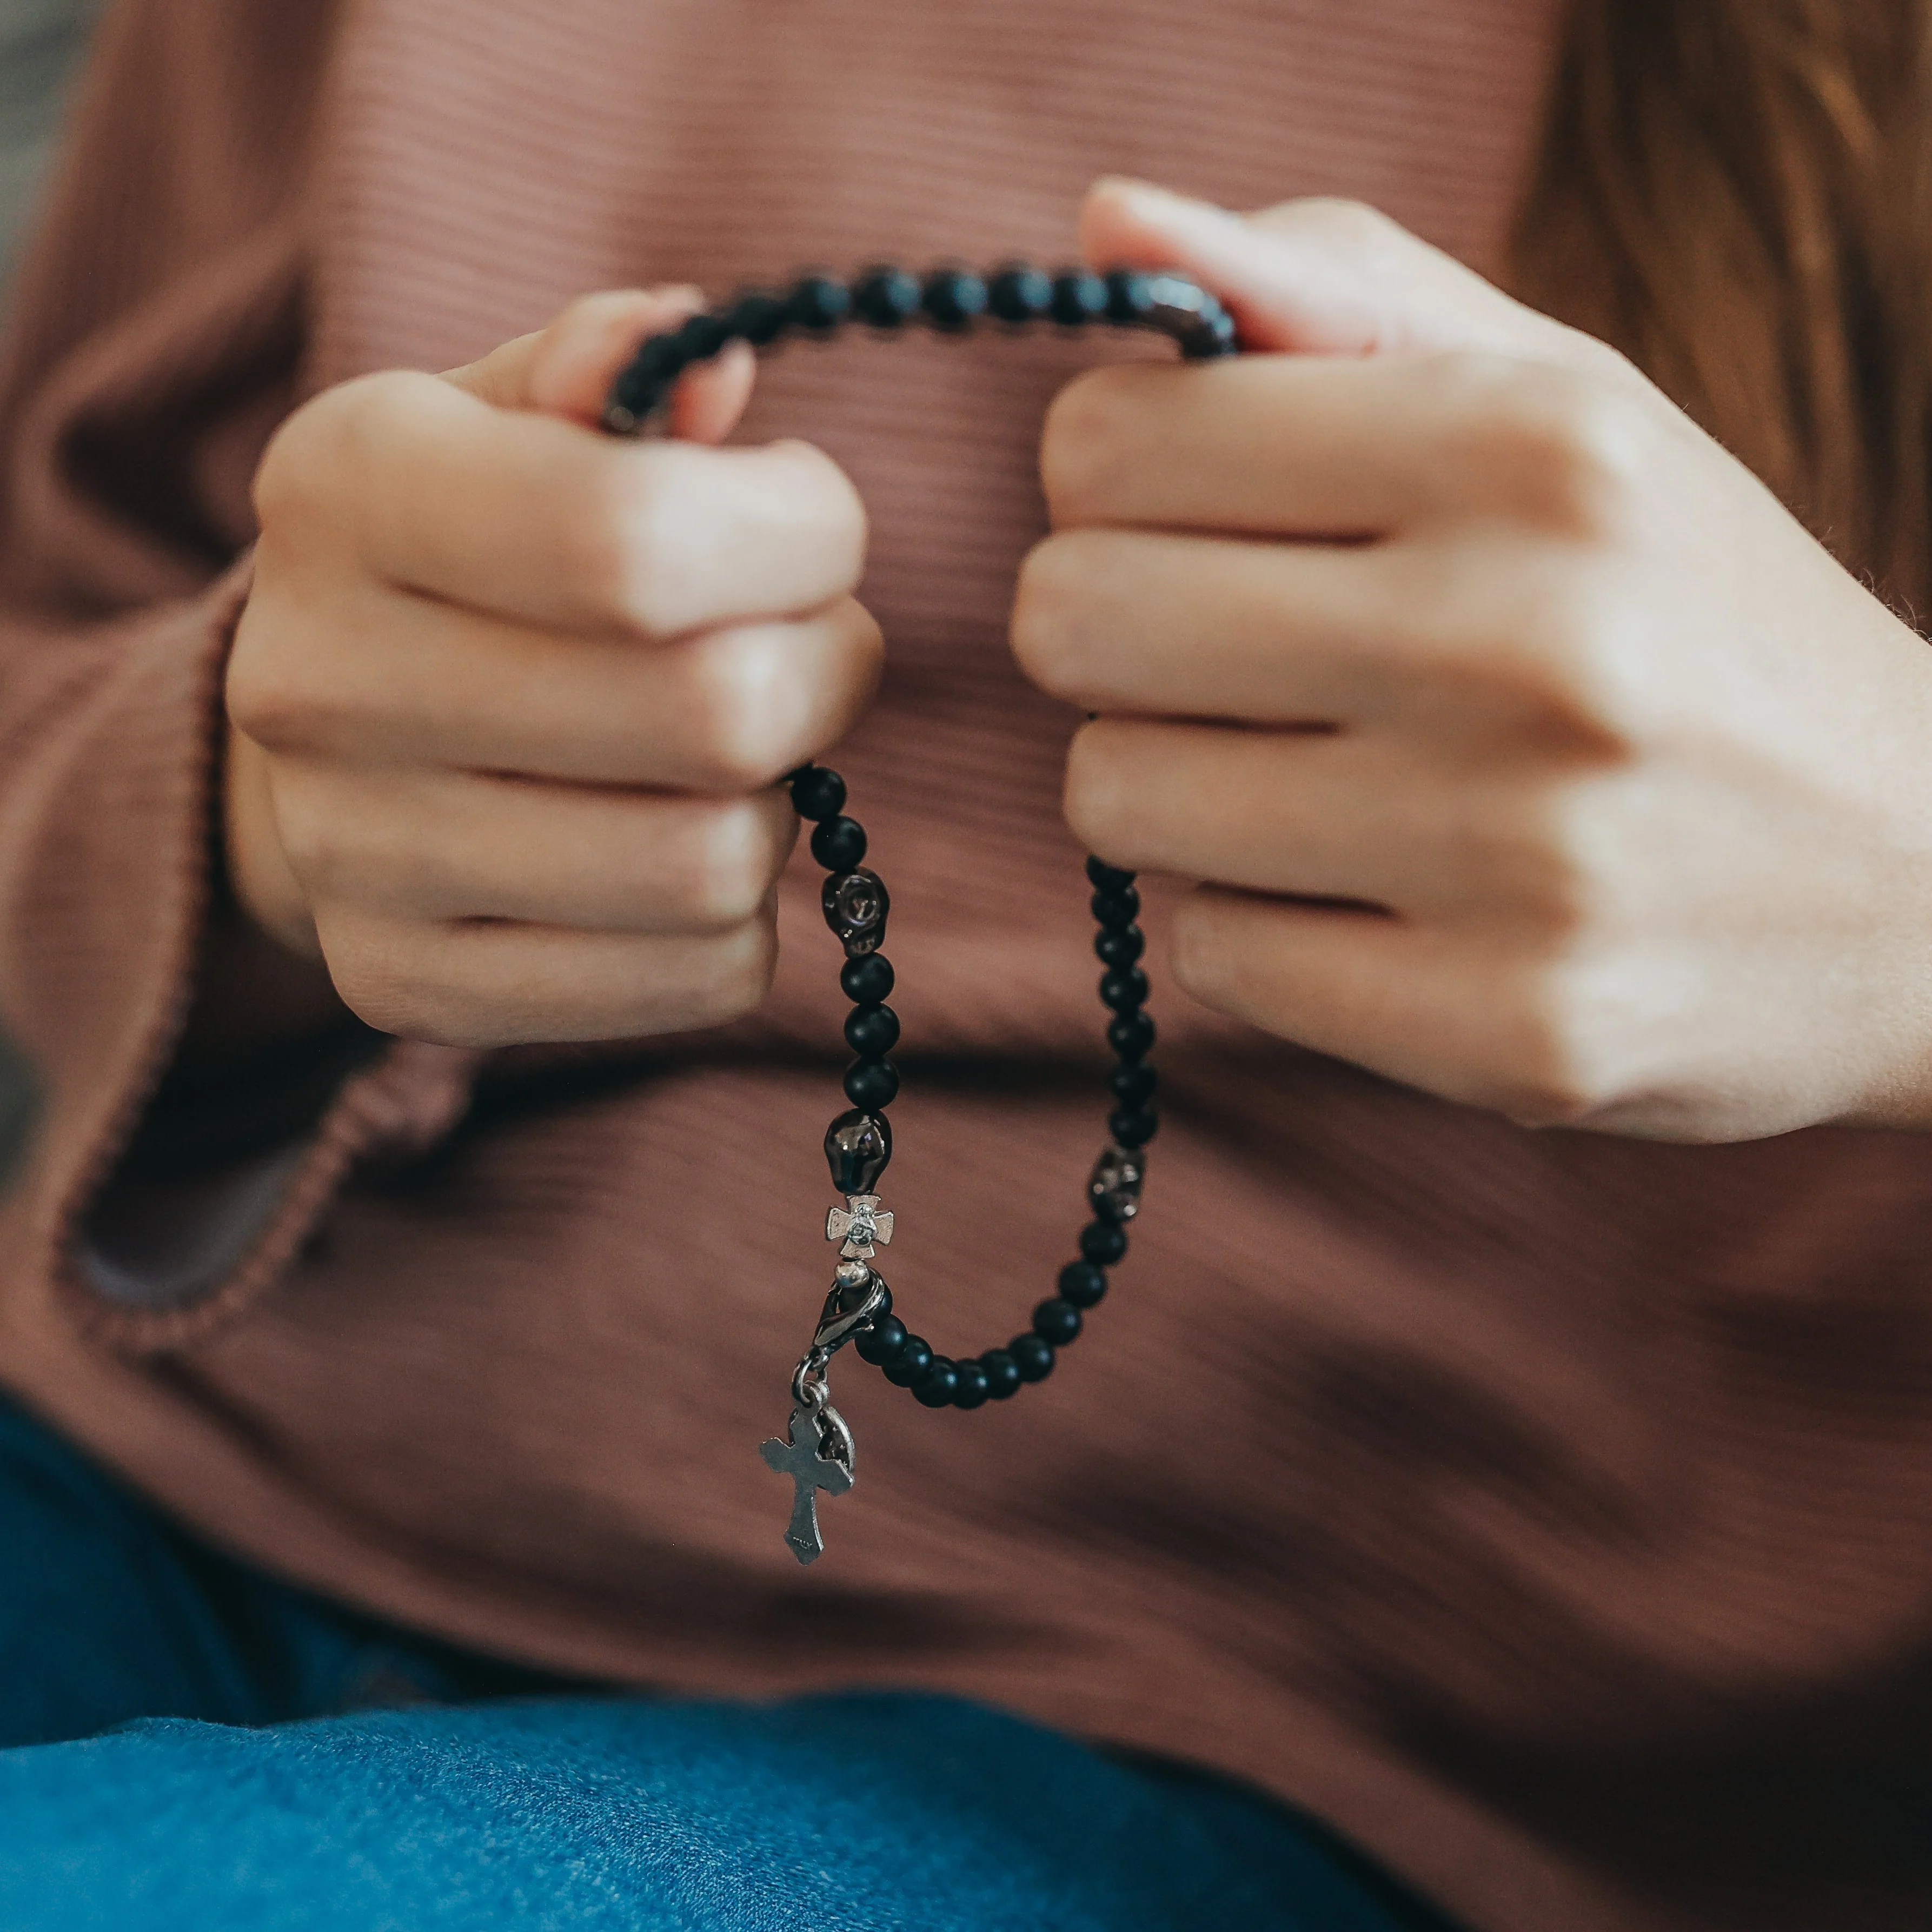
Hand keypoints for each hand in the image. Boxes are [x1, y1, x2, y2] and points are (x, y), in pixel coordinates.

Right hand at [225, 291, 879, 1047]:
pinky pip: (699, 978)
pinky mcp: (407, 984)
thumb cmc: (475, 550)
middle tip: (805, 647)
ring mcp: (353, 859)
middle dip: (824, 669)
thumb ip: (616, 366)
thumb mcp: (519, 416)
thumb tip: (717, 364)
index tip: (816, 524)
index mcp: (347, 488)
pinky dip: (745, 920)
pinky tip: (690, 846)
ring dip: (779, 802)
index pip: (641, 541)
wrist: (332, 732)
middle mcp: (322, 681)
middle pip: (714, 716)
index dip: (804, 535)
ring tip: (736, 756)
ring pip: (714, 866)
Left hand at [1015, 179, 1931, 1140]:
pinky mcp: (1507, 1031)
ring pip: (1114, 799)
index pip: (1106, 443)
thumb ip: (1331, 291)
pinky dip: (1264, 922)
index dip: (1113, 483)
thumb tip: (1107, 225)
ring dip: (1180, 785)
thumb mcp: (1556, 401)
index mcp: (1541, 445)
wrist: (1927, 880)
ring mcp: (1523, 858)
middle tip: (1231, 653)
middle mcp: (1531, 643)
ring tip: (1323, 775)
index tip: (1195, 515)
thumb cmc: (1684, 613)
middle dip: (1118, 635)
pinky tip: (1388, 893)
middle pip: (1072, 621)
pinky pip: (1213, 956)